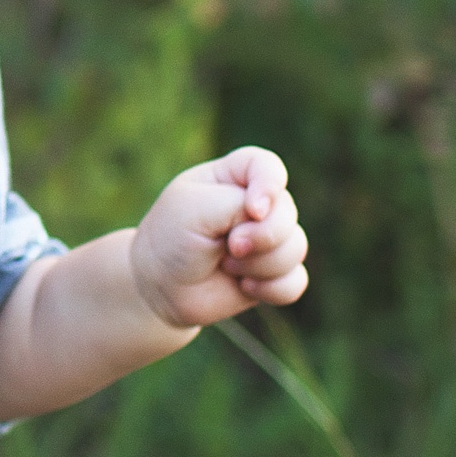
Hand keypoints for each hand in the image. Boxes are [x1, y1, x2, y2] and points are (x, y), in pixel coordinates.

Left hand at [129, 147, 309, 332]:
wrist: (160, 288)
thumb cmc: (171, 238)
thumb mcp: (195, 209)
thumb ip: (237, 204)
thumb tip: (269, 223)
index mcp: (234, 176)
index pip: (269, 167)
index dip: (269, 187)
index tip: (252, 210)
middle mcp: (256, 205)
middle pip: (288, 213)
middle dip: (261, 236)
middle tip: (229, 247)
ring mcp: (268, 240)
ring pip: (295, 248)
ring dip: (260, 264)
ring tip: (227, 265)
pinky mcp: (273, 274)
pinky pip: (296, 281)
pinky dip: (272, 288)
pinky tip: (245, 287)